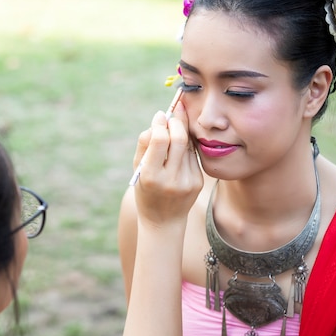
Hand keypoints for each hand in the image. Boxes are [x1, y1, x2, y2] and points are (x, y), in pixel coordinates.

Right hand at [133, 101, 202, 228]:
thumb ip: (145, 144)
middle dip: (176, 121)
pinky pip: (193, 156)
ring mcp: (187, 181)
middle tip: (172, 114)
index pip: (160, 140)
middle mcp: (170, 179)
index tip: (160, 115)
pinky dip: (186, 146)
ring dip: (182, 131)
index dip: (160, 123)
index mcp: (150, 176)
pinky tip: (180, 146)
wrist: (163, 220)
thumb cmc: (146, 190)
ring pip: (188, 145)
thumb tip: (160, 118)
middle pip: (179, 139)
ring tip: (175, 127)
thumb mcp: (138, 170)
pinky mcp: (198, 182)